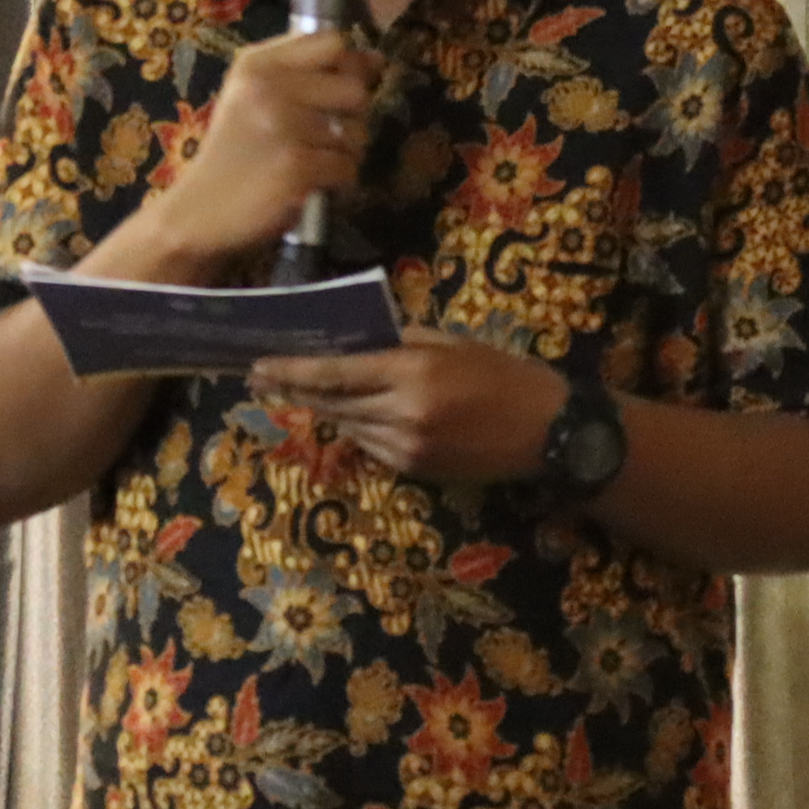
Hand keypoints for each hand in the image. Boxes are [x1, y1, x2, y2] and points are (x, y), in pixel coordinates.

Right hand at [147, 31, 383, 265]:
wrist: (198, 212)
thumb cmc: (233, 153)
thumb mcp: (253, 98)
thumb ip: (307, 72)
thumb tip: (377, 59)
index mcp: (257, 64)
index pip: (332, 42)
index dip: (347, 66)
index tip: (334, 92)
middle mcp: (269, 88)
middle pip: (354, 89)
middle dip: (351, 118)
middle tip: (323, 138)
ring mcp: (284, 128)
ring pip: (356, 133)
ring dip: (343, 155)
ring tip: (311, 165)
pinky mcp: (297, 167)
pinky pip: (348, 168)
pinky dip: (337, 183)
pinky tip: (310, 186)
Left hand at [251, 327, 570, 483]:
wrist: (550, 432)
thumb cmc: (504, 375)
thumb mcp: (452, 343)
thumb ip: (400, 341)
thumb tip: (354, 338)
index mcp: (412, 371)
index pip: (335, 372)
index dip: (291, 370)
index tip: (258, 364)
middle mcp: (402, 412)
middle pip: (332, 402)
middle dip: (294, 390)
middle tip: (260, 377)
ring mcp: (406, 447)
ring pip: (347, 426)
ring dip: (325, 409)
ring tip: (297, 391)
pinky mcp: (414, 470)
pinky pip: (370, 446)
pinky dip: (358, 428)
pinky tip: (354, 414)